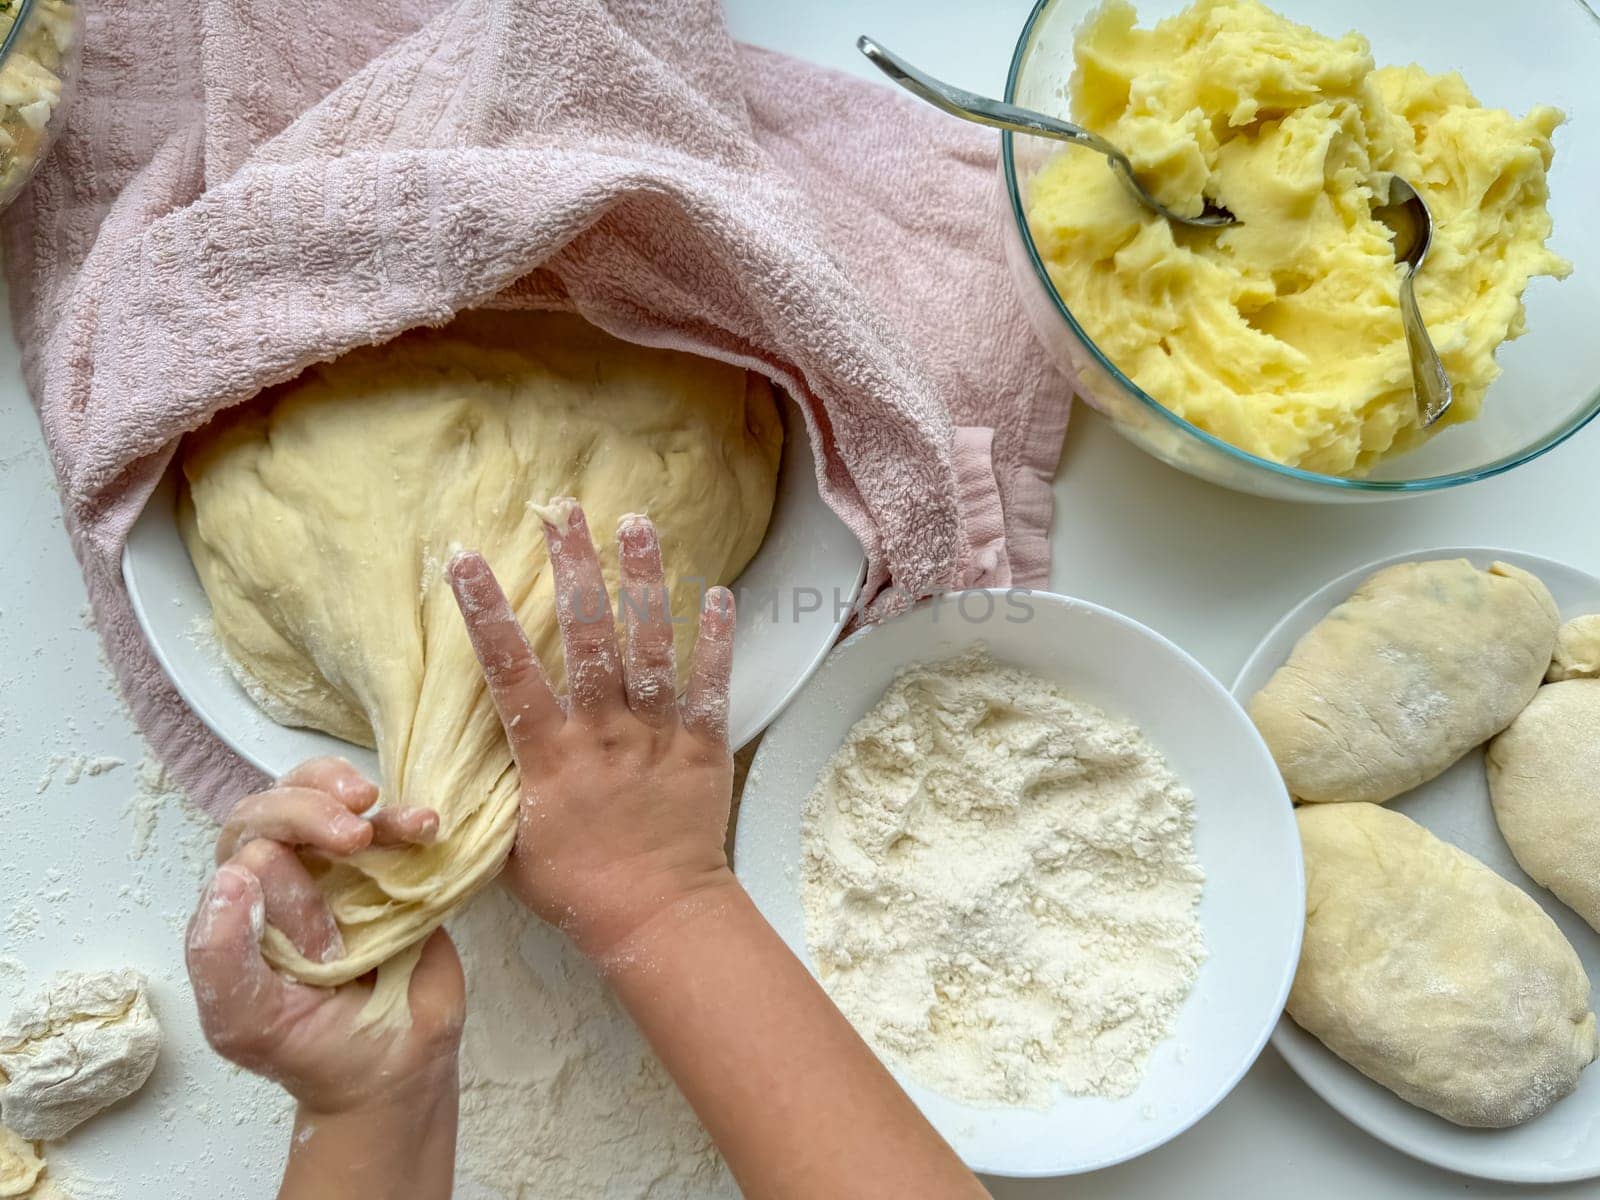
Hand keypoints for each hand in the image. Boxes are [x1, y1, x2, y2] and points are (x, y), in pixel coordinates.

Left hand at [186, 757, 464, 1116]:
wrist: (397, 1069)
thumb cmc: (313, 1049)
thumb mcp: (246, 1020)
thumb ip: (221, 956)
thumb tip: (233, 875)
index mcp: (243, 905)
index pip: (243, 845)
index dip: (276, 857)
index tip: (317, 907)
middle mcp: (286, 875)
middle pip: (279, 806)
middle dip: (310, 807)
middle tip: (353, 833)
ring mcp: (341, 867)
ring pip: (327, 794)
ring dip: (351, 792)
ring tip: (383, 814)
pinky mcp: (395, 868)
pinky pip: (392, 821)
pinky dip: (407, 815)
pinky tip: (426, 825)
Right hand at [447, 502, 737, 958]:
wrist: (656, 918)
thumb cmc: (575, 887)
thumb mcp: (509, 847)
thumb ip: (490, 792)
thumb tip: (453, 761)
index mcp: (550, 756)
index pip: (509, 674)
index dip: (487, 615)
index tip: (466, 560)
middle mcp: (603, 734)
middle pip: (587, 639)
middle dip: (573, 571)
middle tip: (564, 512)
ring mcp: (657, 736)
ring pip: (650, 649)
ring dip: (642, 584)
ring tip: (637, 525)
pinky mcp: (703, 747)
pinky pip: (711, 686)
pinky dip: (716, 641)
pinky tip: (718, 594)